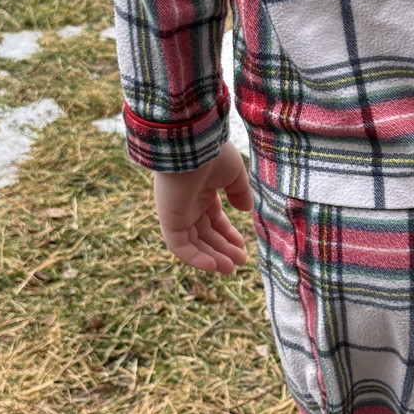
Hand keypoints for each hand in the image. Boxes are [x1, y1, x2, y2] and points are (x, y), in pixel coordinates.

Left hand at [152, 146, 253, 272]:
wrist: (193, 145)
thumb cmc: (214, 154)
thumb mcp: (234, 174)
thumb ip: (239, 192)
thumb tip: (245, 209)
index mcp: (202, 191)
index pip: (213, 219)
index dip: (227, 234)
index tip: (241, 246)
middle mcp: (188, 203)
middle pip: (205, 233)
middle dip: (222, 248)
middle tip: (239, 261)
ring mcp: (177, 212)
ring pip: (193, 242)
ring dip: (211, 257)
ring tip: (229, 268)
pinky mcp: (169, 219)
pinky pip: (179, 245)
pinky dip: (195, 258)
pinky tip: (213, 266)